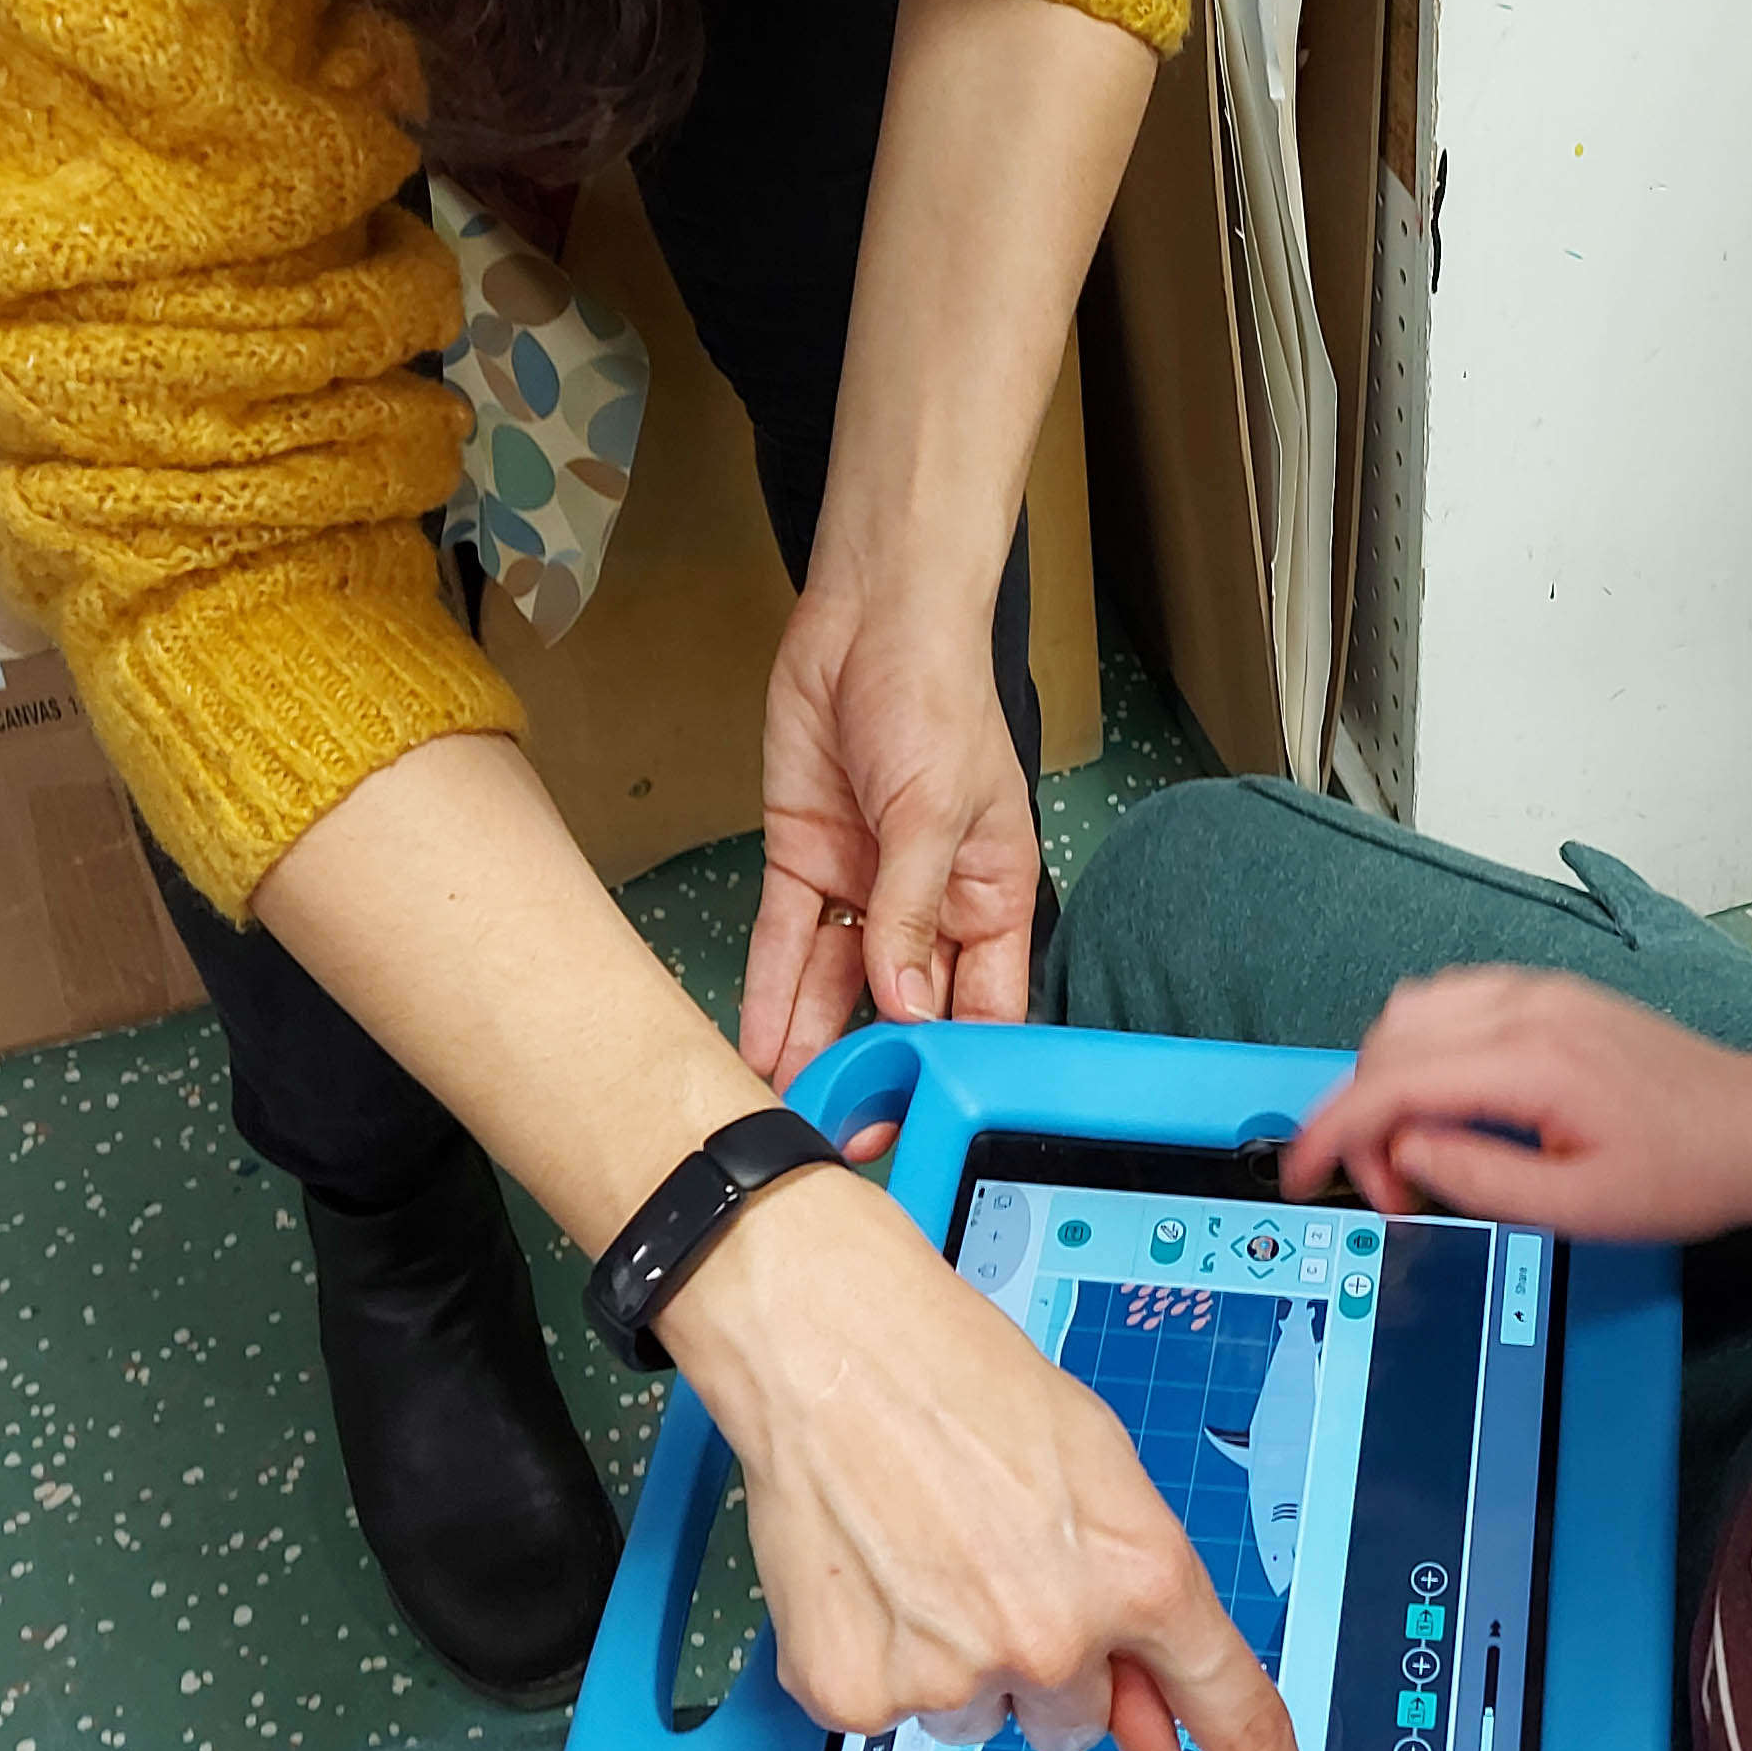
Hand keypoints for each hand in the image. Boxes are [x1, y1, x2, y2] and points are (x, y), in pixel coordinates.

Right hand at [657, 1165, 1331, 1750]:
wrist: (834, 1348)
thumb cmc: (968, 1385)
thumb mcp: (1100, 1475)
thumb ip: (1140, 1606)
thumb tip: (1155, 1734)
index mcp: (1140, 1573)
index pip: (1236, 1716)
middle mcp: (1053, 1640)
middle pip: (1079, 1721)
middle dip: (1051, 1665)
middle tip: (997, 1565)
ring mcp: (952, 1675)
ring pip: (983, 1718)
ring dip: (965, 1661)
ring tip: (926, 1553)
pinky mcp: (855, 1694)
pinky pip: (892, 1713)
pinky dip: (882, 1659)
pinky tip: (872, 1576)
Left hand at [748, 583, 1040, 1087]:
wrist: (870, 619)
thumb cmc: (939, 696)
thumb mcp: (935, 812)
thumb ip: (914, 914)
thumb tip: (910, 1005)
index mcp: (993, 895)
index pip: (984, 1002)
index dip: (957, 1061)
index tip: (925, 1115)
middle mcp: (929, 902)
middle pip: (903, 1005)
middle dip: (876, 1068)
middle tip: (843, 1131)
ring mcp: (864, 886)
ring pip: (836, 985)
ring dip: (813, 1042)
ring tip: (787, 1104)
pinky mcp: (805, 862)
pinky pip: (786, 942)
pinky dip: (770, 992)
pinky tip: (759, 1042)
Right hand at [1282, 969, 1751, 1239]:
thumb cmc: (1688, 1173)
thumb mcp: (1581, 1209)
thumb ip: (1479, 1179)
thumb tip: (1405, 1152)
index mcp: (1530, 1061)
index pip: (1392, 1081)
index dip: (1331, 1131)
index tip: (1301, 1176)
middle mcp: (1526, 1007)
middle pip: (1388, 1040)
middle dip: (1364, 1118)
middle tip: (1397, 1190)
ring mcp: (1539, 991)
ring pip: (1412, 1010)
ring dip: (1390, 1078)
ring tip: (1423, 1151)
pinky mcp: (1551, 993)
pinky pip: (1452, 1002)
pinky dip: (1424, 1050)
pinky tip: (1452, 1106)